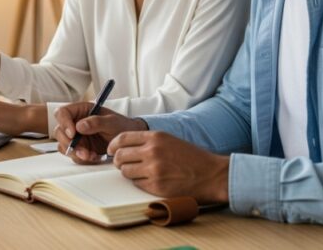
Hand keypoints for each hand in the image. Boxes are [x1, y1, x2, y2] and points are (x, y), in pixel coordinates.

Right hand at [52, 102, 146, 163]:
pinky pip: (73, 155)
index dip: (64, 123)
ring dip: (76, 153)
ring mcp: (77, 137)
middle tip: (83, 151)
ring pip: (64, 145)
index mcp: (82, 110)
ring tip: (92, 155)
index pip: (62, 113)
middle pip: (59, 131)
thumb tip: (79, 126)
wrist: (129, 141)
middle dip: (70, 143)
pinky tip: (94, 157)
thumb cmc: (122, 126)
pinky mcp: (80, 148)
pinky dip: (82, 158)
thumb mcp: (112, 122)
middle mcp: (75, 122)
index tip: (73, 134)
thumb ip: (96, 122)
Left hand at [108, 131, 229, 203]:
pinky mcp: (156, 186)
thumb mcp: (170, 140)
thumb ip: (148, 142)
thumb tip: (125, 147)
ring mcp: (153, 169)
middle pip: (120, 156)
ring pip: (125, 171)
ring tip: (139, 173)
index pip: (122, 138)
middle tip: (122, 164)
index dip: (113, 145)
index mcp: (155, 137)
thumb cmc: (192, 158)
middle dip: (118, 161)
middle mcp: (152, 151)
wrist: (212, 174)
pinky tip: (150, 181)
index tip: (111, 150)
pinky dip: (139, 183)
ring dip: (128, 173)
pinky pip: (136, 184)